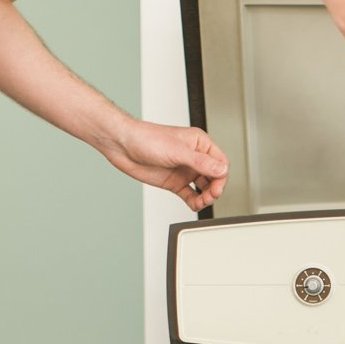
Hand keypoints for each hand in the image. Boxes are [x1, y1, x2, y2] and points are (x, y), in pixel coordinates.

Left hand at [100, 119, 228, 210]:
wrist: (123, 145)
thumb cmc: (146, 139)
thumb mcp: (177, 151)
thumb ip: (201, 162)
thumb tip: (221, 170)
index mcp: (199, 144)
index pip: (220, 162)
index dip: (221, 176)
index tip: (216, 187)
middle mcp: (194, 158)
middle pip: (215, 177)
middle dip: (215, 189)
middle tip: (210, 196)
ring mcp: (184, 171)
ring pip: (204, 188)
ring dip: (206, 197)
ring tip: (202, 202)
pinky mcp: (175, 182)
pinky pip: (191, 195)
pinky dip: (195, 201)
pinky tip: (195, 205)